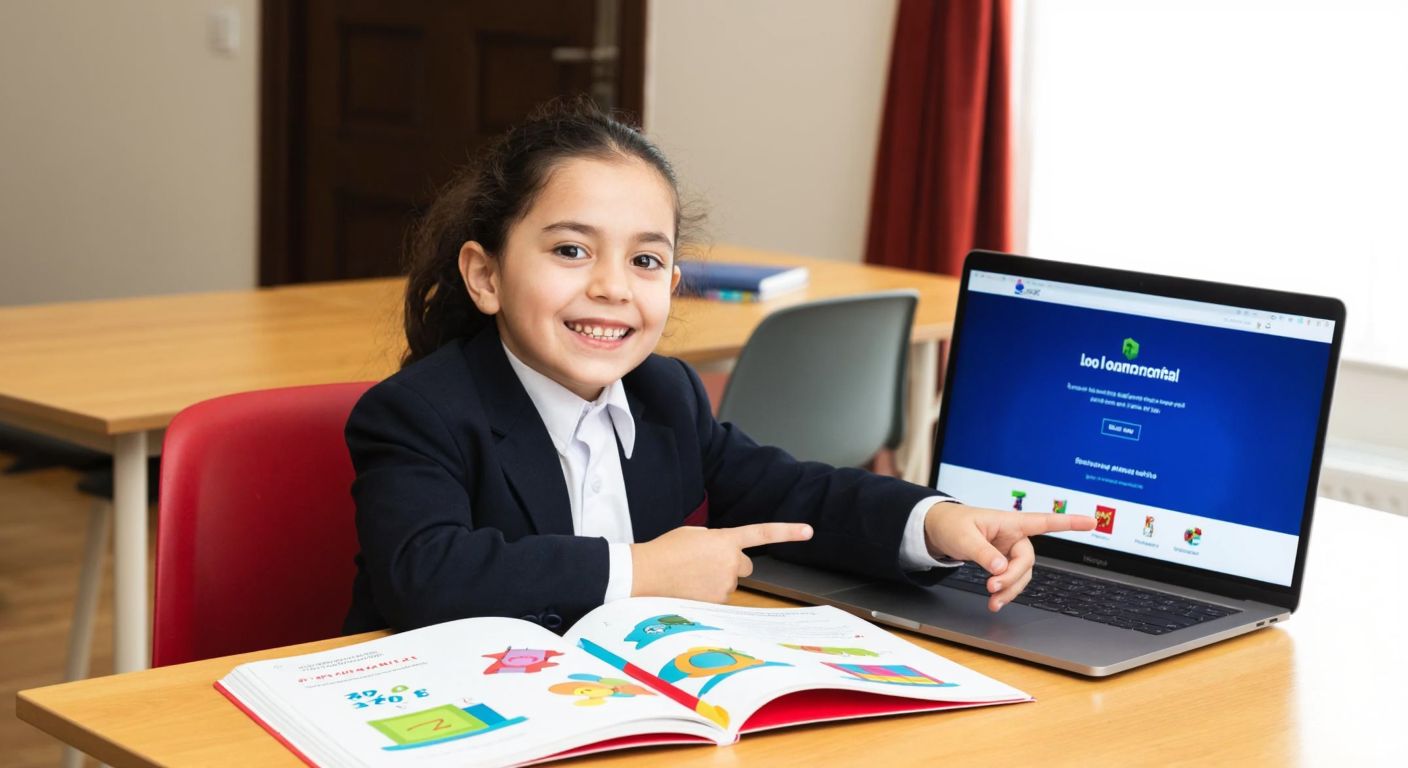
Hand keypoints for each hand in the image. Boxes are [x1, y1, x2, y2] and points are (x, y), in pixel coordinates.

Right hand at [631, 523, 813, 602]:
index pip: (762, 533)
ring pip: (728, 583)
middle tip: (708, 565)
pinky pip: (717, 598)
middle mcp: (730, 562)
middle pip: (744, 565)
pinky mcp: (716, 603)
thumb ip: (713, 540)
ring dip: (714, 580)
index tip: (808, 531)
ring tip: (689, 576)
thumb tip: (720, 553)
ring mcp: (724, 585)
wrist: (645, 573)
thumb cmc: (664, 551)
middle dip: (732, 566)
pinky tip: (688, 589)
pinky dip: (706, 594)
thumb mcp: (692, 534)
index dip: (787, 532)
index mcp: (725, 540)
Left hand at [923, 503, 1095, 611]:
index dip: (1069, 522)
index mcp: (1009, 522)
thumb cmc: (951, 524)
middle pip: (1027, 560)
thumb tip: (1000, 569)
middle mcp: (1014, 536)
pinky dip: (1005, 592)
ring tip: (992, 600)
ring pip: (1022, 574)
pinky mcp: (1002, 562)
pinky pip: (1011, 580)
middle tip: (992, 587)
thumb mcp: (964, 537)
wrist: (937, 530)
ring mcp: (1009, 550)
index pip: (1044, 521)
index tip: (1091, 521)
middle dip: (1013, 577)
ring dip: (1010, 589)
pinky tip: (994, 601)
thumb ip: (983, 553)